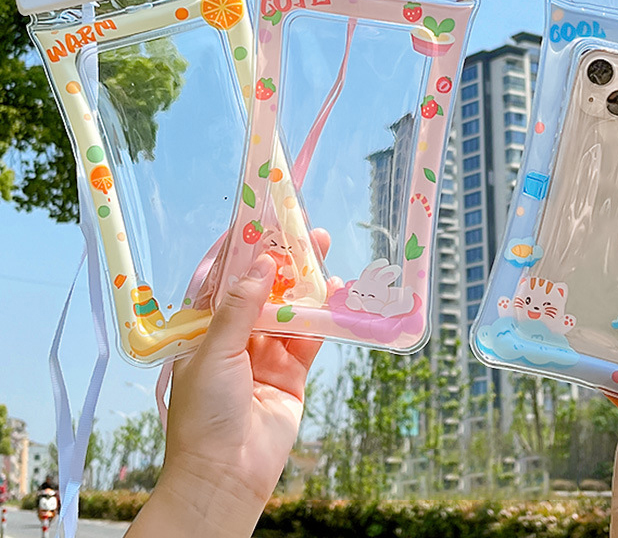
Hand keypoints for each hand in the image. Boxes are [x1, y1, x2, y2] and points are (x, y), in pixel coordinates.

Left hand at [126, 229, 333, 537]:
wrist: (226, 476)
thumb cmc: (204, 414)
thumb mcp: (214, 353)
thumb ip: (239, 307)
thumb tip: (260, 263)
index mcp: (202, 330)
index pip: (219, 278)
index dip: (237, 249)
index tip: (255, 219)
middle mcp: (233, 337)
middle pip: (259, 288)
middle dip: (279, 259)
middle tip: (300, 229)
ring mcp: (263, 354)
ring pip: (287, 308)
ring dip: (304, 282)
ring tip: (322, 249)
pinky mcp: (290, 372)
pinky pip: (308, 337)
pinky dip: (323, 317)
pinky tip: (335, 293)